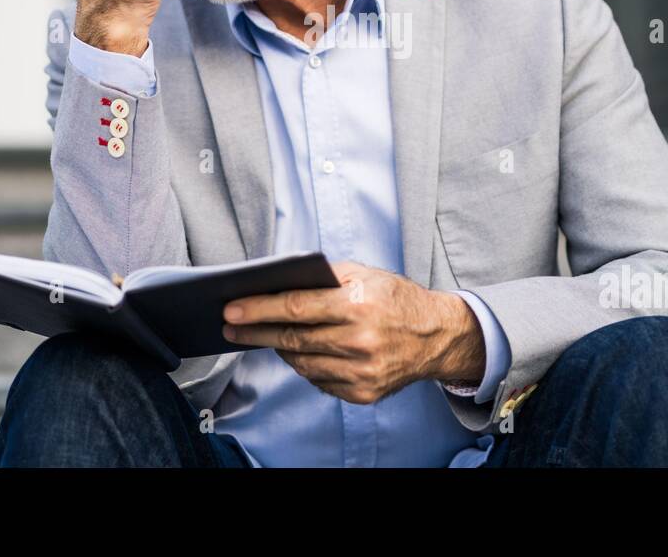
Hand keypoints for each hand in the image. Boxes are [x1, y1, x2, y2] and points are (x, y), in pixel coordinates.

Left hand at [221, 261, 486, 403]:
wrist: (437, 336)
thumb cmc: (395, 298)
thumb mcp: (365, 274)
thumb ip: (324, 277)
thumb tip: (278, 284)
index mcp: (359, 304)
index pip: (296, 307)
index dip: (259, 310)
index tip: (231, 310)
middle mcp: (360, 340)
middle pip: (292, 339)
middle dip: (256, 333)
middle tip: (230, 328)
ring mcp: (362, 371)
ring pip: (302, 363)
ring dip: (278, 350)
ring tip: (263, 337)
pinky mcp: (364, 393)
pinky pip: (319, 381)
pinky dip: (304, 366)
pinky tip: (297, 353)